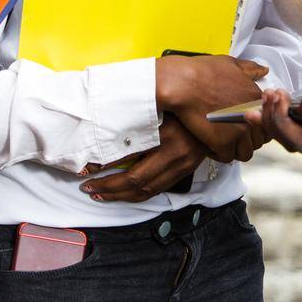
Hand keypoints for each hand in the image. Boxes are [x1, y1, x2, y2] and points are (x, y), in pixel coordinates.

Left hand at [77, 115, 209, 202]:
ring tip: (100, 193)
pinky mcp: (184, 173)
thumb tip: (102, 125)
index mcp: (165, 135)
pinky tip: (123, 194)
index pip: (127, 156)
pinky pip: (156, 190)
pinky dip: (137, 195)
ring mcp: (181, 166)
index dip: (103, 165)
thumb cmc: (183, 105)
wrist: (216, 113)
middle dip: (108, 186)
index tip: (85, 168)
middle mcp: (175, 154)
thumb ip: (135, 116)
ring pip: (146, 190)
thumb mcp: (158, 106)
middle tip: (87, 187)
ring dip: (120, 195)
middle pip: (135, 180)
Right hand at [155, 55, 268, 161]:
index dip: (256, 125)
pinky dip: (219, 154)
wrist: (183, 84)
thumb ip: (250, 69)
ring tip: (223, 143)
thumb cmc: (202, 73)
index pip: (267, 122)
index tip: (246, 125)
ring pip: (246, 152)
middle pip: (259, 140)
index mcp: (254, 99)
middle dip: (247, 139)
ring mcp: (239, 131)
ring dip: (235, 149)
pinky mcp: (224, 143)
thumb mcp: (231, 64)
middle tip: (233, 135)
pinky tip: (211, 146)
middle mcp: (251, 117)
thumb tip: (262, 71)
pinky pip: (227, 157)